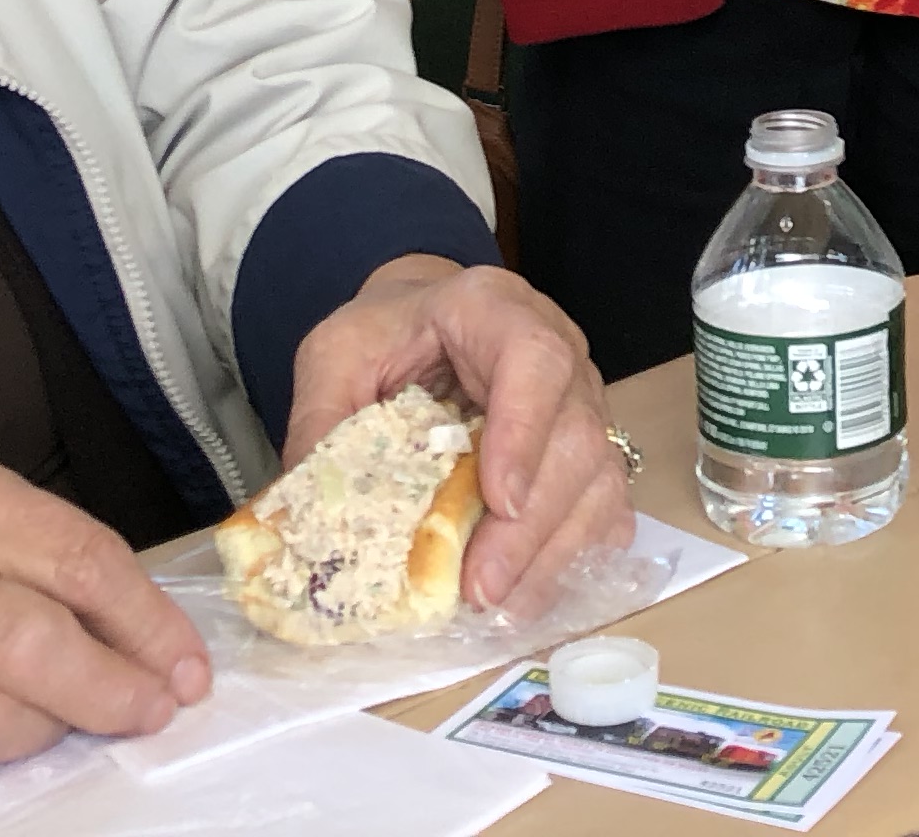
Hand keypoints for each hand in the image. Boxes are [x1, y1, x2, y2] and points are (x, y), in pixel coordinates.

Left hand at [287, 255, 630, 610]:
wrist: (424, 320)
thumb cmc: (385, 335)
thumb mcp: (335, 356)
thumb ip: (323, 422)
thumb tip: (312, 522)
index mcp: (494, 309)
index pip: (535, 360)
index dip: (524, 432)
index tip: (497, 500)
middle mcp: (560, 350)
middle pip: (576, 436)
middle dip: (530, 525)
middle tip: (481, 590)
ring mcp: (585, 402)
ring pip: (599, 479)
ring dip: (553, 553)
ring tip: (498, 609)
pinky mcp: (589, 450)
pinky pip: (606, 507)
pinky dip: (572, 557)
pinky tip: (527, 597)